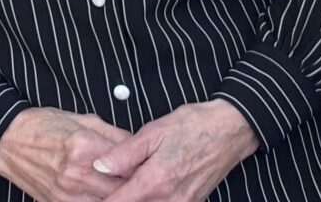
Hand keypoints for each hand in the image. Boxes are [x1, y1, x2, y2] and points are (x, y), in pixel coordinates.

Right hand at [0, 107, 133, 201]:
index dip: (141, 166)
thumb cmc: (44, 126)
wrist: (8, 140)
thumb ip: (114, 135)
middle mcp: (76, 173)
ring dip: (118, 196)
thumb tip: (137, 145)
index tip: (147, 165)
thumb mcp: (84, 119)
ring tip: (125, 190)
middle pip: (121, 188)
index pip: (127, 163)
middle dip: (134, 185)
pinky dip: (98, 201)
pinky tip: (102, 194)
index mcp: (85, 146)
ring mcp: (65, 193)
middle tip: (141, 180)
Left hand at [94, 99, 258, 200]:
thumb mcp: (155, 131)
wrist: (232, 130)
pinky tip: (145, 188)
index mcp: (155, 182)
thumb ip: (124, 153)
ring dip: (134, 200)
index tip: (88, 196)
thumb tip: (99, 167)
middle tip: (104, 189)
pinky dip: (151, 200)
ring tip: (124, 188)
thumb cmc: (195, 125)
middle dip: (116, 200)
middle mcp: (169, 200)